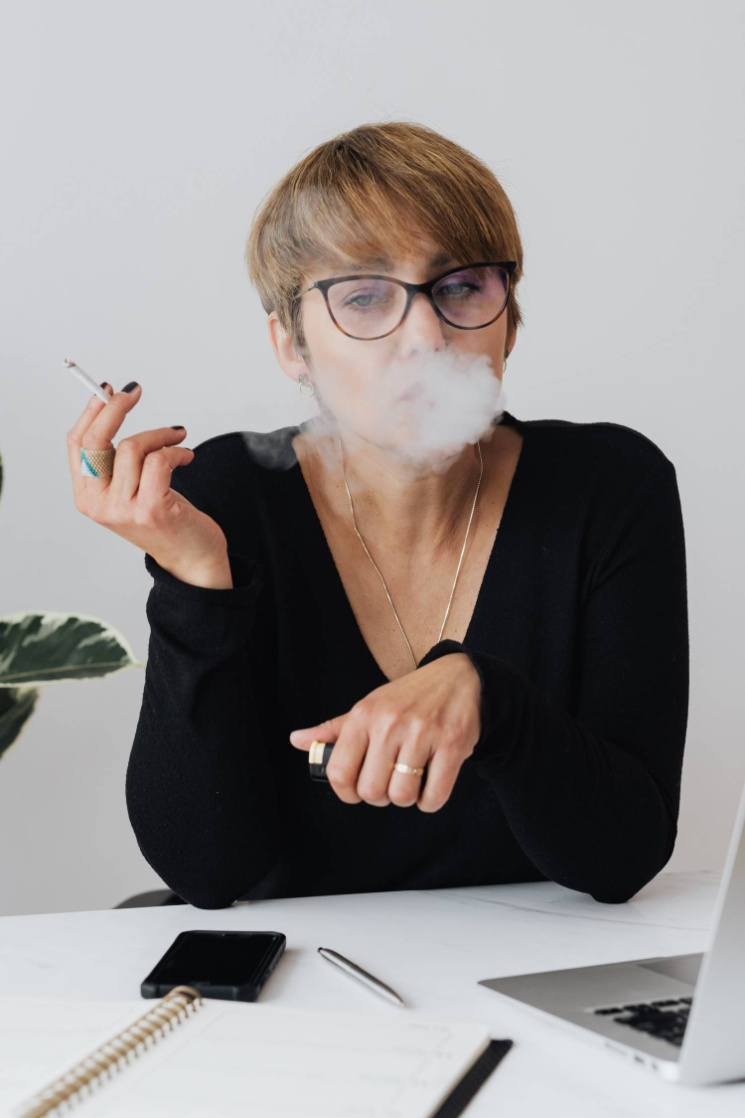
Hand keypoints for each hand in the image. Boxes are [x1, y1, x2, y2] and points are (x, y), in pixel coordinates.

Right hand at [66, 382, 228, 573]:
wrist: (192, 558)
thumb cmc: (164, 517)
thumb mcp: (130, 488)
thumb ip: (117, 458)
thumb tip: (113, 404)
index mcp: (87, 496)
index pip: (77, 444)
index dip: (92, 411)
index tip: (110, 389)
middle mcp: (98, 504)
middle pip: (96, 440)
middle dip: (115, 407)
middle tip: (135, 391)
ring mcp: (123, 509)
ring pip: (132, 446)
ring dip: (161, 434)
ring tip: (178, 438)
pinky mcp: (151, 509)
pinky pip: (159, 460)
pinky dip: (176, 450)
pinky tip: (186, 456)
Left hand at [289, 653, 481, 811]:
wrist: (459, 677)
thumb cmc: (409, 697)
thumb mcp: (368, 707)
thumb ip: (334, 729)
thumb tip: (296, 740)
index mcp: (364, 715)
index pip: (339, 772)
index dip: (346, 793)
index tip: (357, 791)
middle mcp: (390, 723)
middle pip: (371, 791)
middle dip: (379, 797)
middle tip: (389, 782)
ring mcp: (422, 734)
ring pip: (401, 795)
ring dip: (406, 798)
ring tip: (411, 780)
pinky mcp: (452, 745)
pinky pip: (433, 796)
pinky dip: (429, 801)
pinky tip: (430, 785)